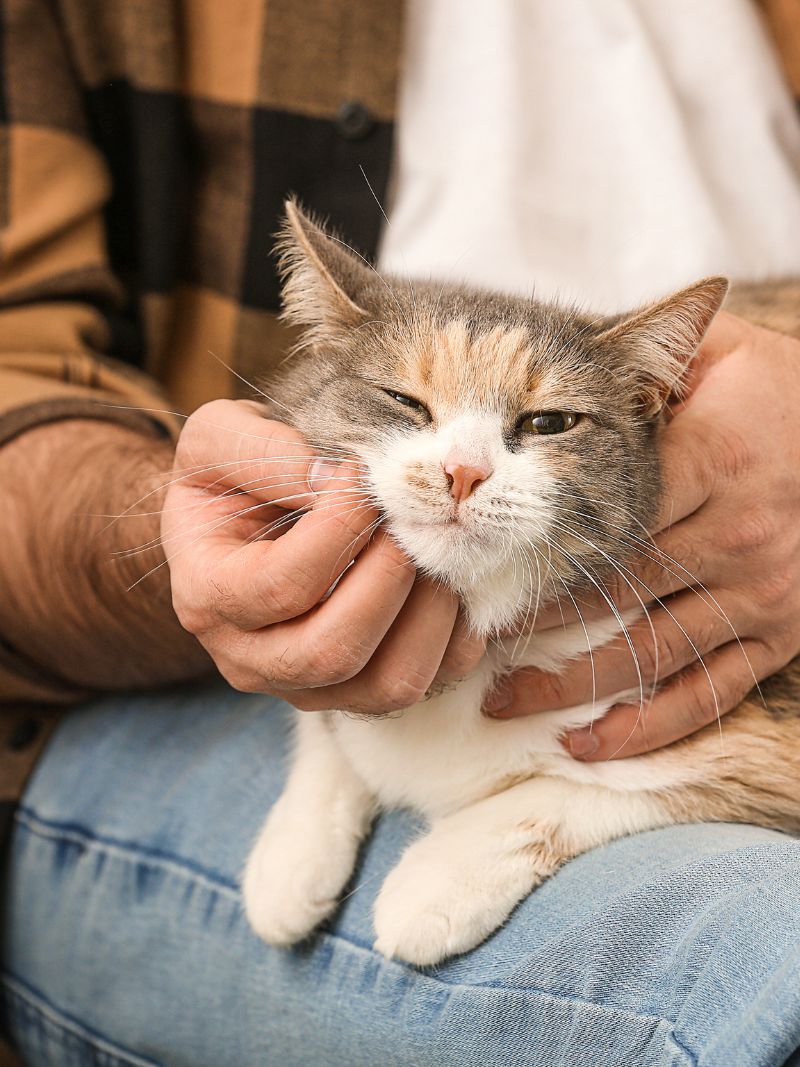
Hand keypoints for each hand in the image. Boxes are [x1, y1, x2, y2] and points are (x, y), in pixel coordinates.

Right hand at [162, 399, 484, 711]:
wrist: (239, 521)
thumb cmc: (231, 477)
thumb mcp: (220, 439)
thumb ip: (264, 450)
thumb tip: (336, 478)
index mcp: (207, 598)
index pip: (283, 585)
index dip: (339, 528)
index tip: (364, 473)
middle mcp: (250, 661)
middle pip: (333, 652)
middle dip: (389, 577)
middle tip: (409, 518)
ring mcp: (309, 688)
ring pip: (389, 685)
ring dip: (431, 613)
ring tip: (435, 548)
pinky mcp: (361, 694)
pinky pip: (429, 683)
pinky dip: (456, 635)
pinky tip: (449, 578)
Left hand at [484, 313, 799, 758]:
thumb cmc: (785, 392)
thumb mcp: (725, 352)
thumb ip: (649, 360)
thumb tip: (556, 361)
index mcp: (717, 460)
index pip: (610, 514)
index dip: (539, 548)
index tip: (479, 568)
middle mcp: (739, 534)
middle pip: (617, 590)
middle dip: (536, 621)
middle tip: (469, 641)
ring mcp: (762, 592)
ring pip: (653, 652)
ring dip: (573, 685)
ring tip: (505, 702)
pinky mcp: (780, 634)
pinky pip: (710, 693)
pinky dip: (649, 726)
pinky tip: (590, 743)